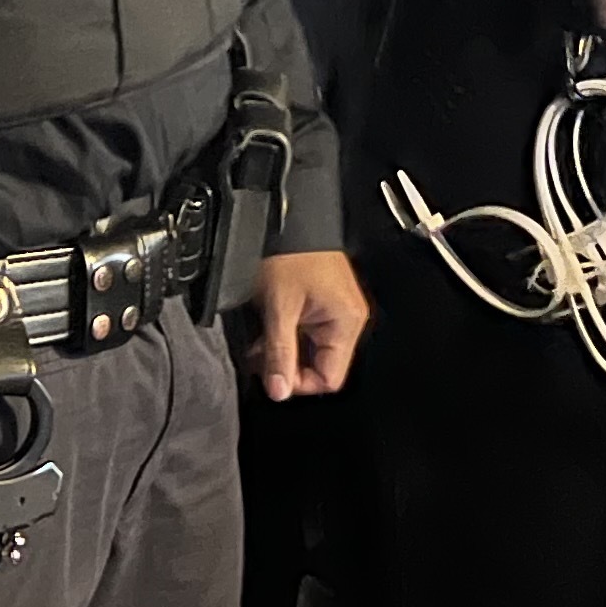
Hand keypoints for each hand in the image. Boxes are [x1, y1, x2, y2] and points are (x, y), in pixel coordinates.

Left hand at [247, 249, 367, 398]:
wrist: (289, 216)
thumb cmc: (291, 251)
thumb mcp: (279, 307)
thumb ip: (280, 352)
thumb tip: (279, 390)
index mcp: (346, 322)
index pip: (329, 377)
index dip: (298, 383)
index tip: (271, 375)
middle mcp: (347, 318)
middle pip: (320, 364)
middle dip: (287, 365)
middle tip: (259, 358)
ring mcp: (335, 309)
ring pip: (310, 349)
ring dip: (283, 350)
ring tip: (259, 342)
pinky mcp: (322, 301)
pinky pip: (307, 331)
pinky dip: (287, 334)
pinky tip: (267, 328)